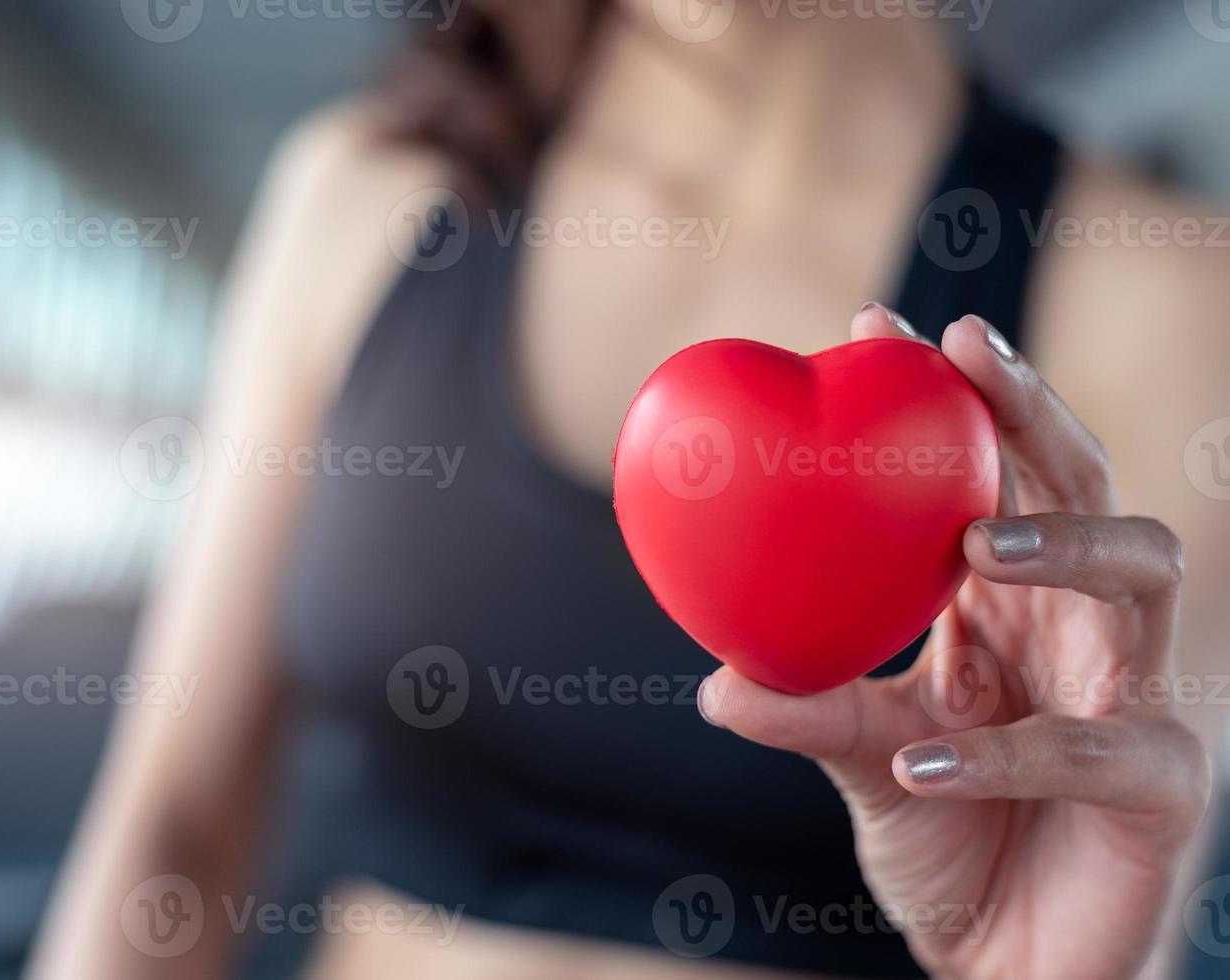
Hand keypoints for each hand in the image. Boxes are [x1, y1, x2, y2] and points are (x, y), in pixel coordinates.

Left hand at [698, 307, 1211, 979]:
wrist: (1009, 965)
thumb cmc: (949, 841)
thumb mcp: (863, 760)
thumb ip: (807, 712)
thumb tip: (712, 681)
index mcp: (1010, 606)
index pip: (998, 473)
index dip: (957, 394)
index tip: (884, 324)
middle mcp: (1082, 630)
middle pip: (1089, 484)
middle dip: (1034, 410)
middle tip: (966, 354)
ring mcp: (1135, 697)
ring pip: (1147, 575)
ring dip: (1066, 542)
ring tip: (981, 542)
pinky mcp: (1161, 786)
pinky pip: (1092, 748)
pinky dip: (1000, 752)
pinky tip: (917, 758)